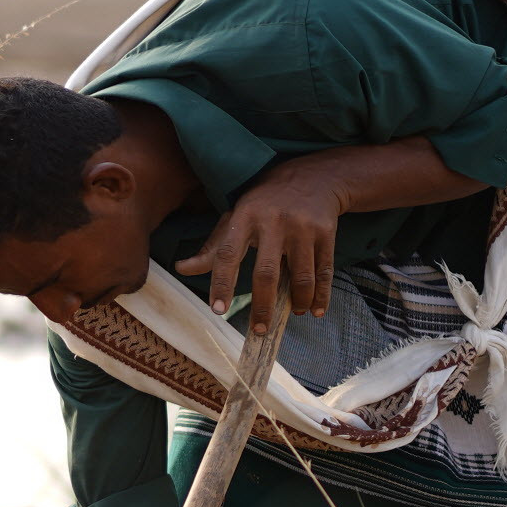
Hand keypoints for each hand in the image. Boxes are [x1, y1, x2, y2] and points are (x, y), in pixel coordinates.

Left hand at [176, 157, 340, 322]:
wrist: (314, 176)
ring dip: (297, 302)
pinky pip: (324, 271)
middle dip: (262, 306)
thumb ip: (213, 247)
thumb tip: (181, 268)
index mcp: (245, 216)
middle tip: (259, 330)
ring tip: (294, 313)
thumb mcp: (237, 217)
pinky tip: (315, 310)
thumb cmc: (265, 202)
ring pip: (300, 276)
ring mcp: (301, 226)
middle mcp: (273, 220)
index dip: (221, 283)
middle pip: (266, 272)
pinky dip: (321, 295)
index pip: (227, 253)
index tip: (218, 309)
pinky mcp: (325, 232)